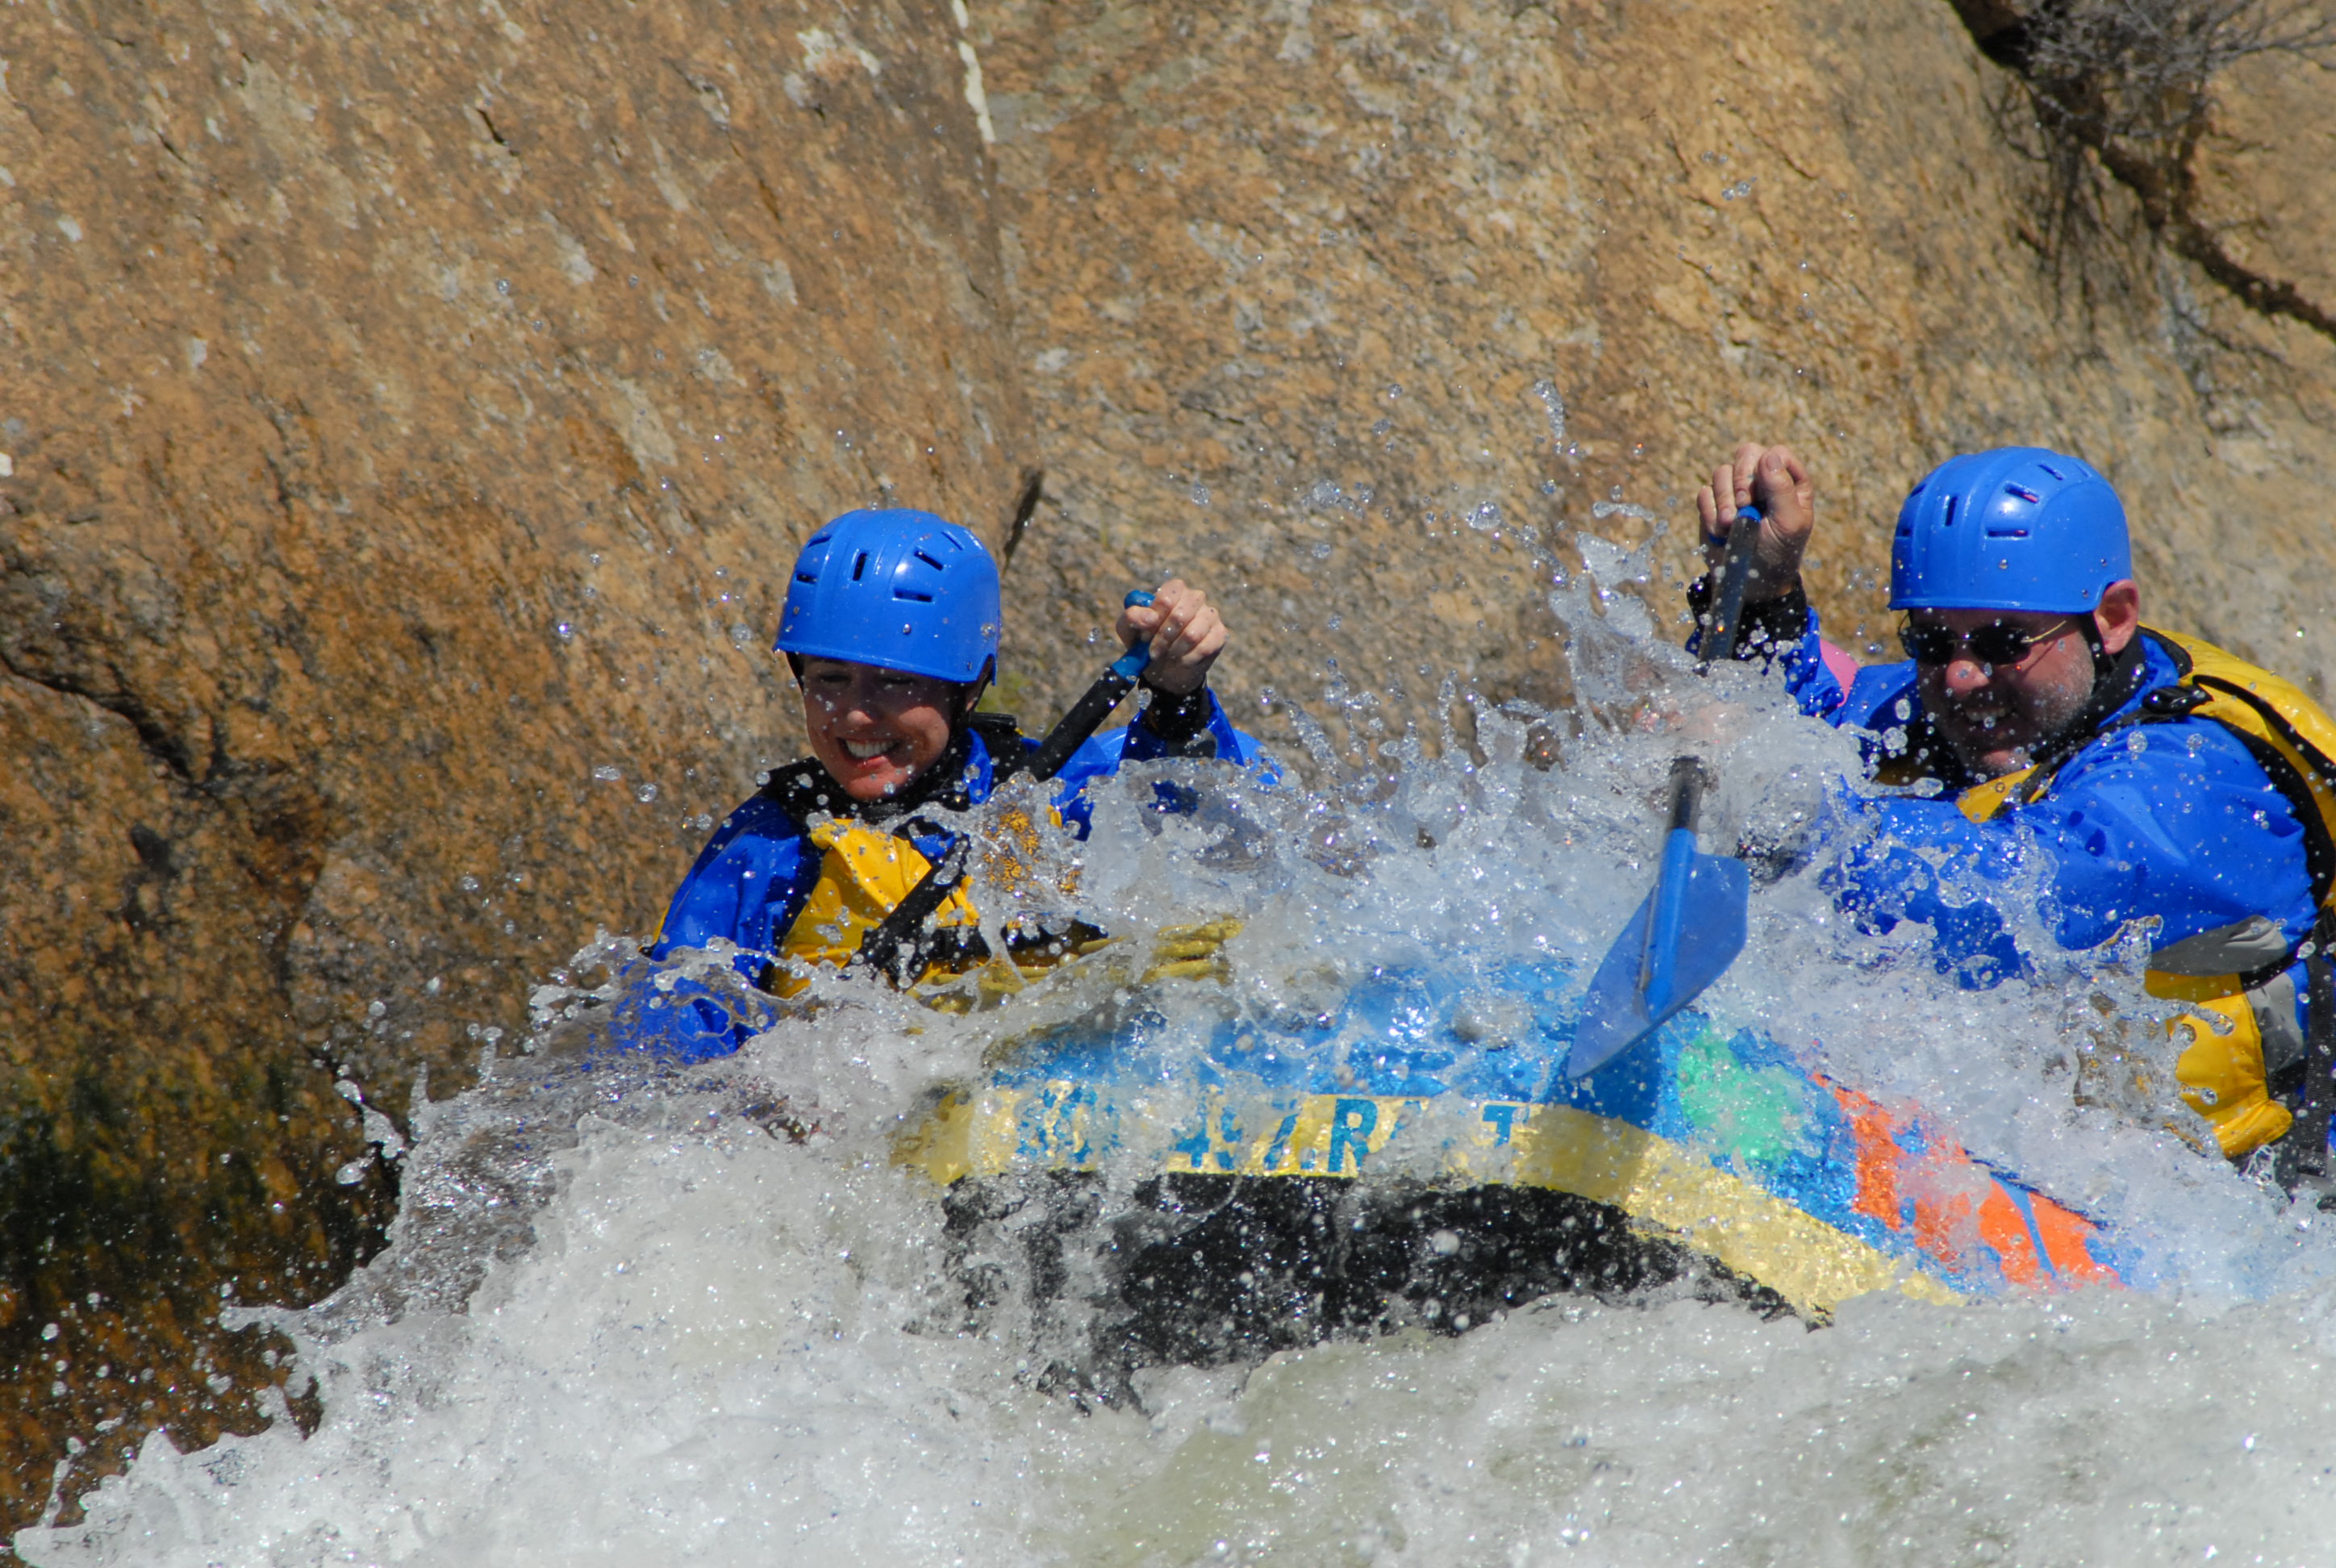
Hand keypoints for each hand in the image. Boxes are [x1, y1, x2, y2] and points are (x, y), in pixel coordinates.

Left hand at [1116, 577, 1225, 695]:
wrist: (1164, 666)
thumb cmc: (1146, 640)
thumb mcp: (1130, 628)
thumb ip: (1133, 617)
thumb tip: (1150, 618)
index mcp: (1174, 589)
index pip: (1166, 597)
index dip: (1154, 619)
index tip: (1145, 635)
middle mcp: (1195, 598)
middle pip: (1179, 616)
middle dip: (1163, 638)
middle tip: (1153, 651)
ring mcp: (1210, 615)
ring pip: (1192, 634)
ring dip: (1174, 650)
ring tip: (1168, 655)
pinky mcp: (1220, 634)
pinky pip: (1204, 648)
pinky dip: (1187, 659)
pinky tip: (1181, 660)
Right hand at [1695, 442, 1814, 602]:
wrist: (1749, 581)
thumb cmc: (1778, 552)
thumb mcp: (1789, 523)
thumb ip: (1782, 488)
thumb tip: (1768, 456)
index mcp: (1789, 481)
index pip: (1775, 454)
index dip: (1764, 469)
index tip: (1761, 495)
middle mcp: (1763, 481)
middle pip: (1746, 453)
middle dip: (1741, 480)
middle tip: (1743, 507)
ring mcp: (1736, 491)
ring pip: (1721, 472)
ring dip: (1724, 500)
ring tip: (1731, 526)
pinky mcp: (1713, 505)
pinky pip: (1703, 494)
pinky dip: (1709, 513)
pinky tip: (1720, 531)